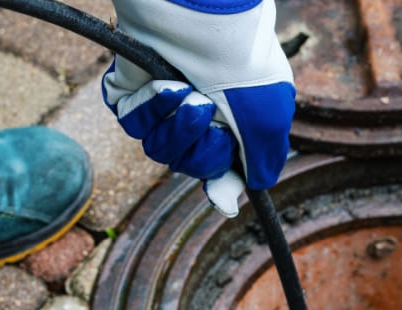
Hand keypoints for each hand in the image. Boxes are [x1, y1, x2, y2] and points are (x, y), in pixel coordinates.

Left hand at [103, 0, 294, 216]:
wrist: (208, 20)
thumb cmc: (244, 65)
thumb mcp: (268, 118)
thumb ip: (259, 161)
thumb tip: (238, 197)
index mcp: (232, 119)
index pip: (217, 164)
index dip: (217, 176)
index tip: (218, 186)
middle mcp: (197, 112)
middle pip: (187, 163)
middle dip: (199, 146)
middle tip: (208, 112)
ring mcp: (163, 102)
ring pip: (159, 148)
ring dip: (176, 127)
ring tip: (189, 94)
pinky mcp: (132, 91)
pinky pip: (134, 124)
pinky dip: (151, 108)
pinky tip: (166, 85)